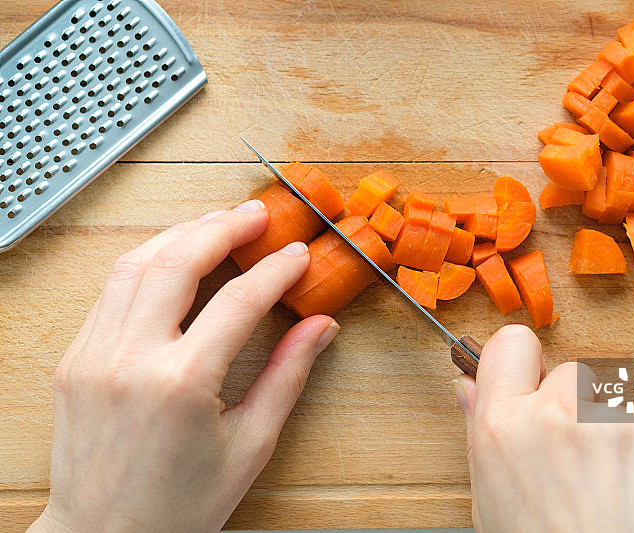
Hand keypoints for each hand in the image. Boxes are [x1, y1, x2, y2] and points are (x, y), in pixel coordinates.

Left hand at [29, 199, 338, 532]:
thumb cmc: (179, 505)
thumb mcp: (250, 445)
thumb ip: (287, 376)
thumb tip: (319, 328)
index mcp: (182, 384)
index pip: (240, 301)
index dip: (276, 270)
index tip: (297, 255)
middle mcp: (131, 359)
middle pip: (179, 262)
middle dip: (223, 227)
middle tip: (256, 216)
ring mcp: (95, 355)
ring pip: (136, 264)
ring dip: (181, 234)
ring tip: (216, 223)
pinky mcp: (76, 358)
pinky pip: (111, 290)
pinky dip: (147, 261)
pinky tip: (173, 256)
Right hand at [452, 325, 633, 532]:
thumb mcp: (491, 500)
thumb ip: (479, 432)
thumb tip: (465, 388)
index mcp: (502, 427)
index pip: (511, 344)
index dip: (522, 363)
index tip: (531, 380)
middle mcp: (551, 414)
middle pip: (569, 373)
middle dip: (573, 406)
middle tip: (576, 459)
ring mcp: (607, 420)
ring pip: (611, 398)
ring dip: (611, 427)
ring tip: (607, 483)